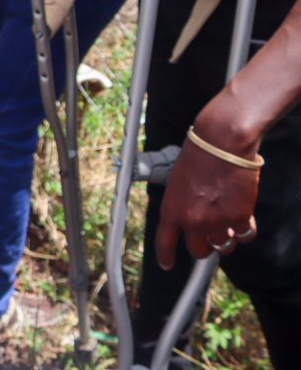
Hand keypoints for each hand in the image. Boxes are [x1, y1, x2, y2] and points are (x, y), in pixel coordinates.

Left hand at [154, 138, 259, 269]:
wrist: (222, 143)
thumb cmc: (198, 155)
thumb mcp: (177, 180)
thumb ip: (182, 203)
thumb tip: (189, 217)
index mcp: (172, 209)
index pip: (164, 241)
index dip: (165, 256)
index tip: (167, 265)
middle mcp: (193, 220)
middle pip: (198, 251)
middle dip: (203, 245)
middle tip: (208, 236)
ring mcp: (217, 221)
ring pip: (222, 246)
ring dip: (224, 238)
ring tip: (226, 223)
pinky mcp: (240, 217)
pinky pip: (244, 236)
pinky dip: (244, 230)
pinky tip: (243, 220)